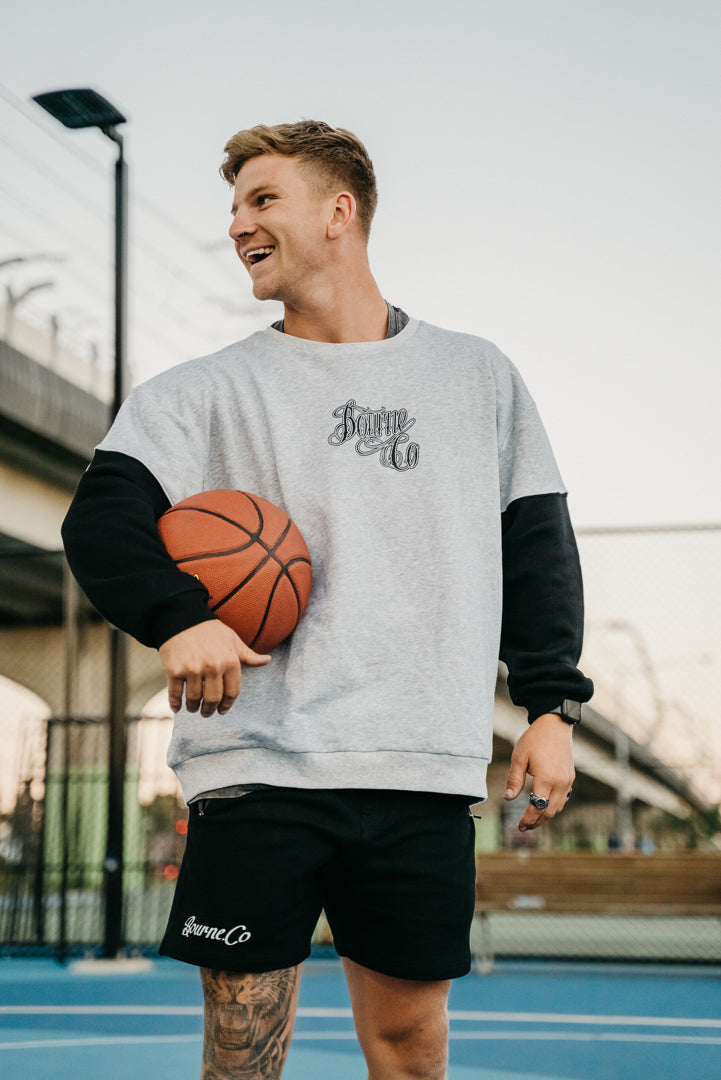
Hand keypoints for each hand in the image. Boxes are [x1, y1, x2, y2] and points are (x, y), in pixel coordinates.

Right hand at [158, 621, 270, 717]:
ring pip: (194, 699)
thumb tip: (267, 660)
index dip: (227, 704)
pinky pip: (175, 693)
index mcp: (230, 661)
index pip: (232, 692)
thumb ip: (249, 655)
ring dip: (193, 707)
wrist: (182, 617)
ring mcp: (193, 669)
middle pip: (213, 699)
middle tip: (207, 712)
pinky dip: (175, 703)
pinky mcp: (174, 670)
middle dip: (210, 710)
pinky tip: (178, 707)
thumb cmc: (210, 630)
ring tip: (193, 708)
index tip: (222, 710)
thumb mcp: (233, 640)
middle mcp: (213, 667)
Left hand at [503, 713, 574, 830]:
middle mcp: (561, 783)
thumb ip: (514, 780)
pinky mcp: (571, 777)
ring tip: (533, 820)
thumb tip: (508, 798)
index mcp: (547, 779)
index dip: (528, 820)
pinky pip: (564, 798)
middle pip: (549, 812)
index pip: (537, 808)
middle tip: (524, 828)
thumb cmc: (534, 739)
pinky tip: (544, 806)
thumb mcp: (519, 757)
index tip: (519, 826)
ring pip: (558, 807)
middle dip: (537, 822)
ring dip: (546, 816)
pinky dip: (554, 806)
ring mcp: (568, 781)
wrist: (555, 725)